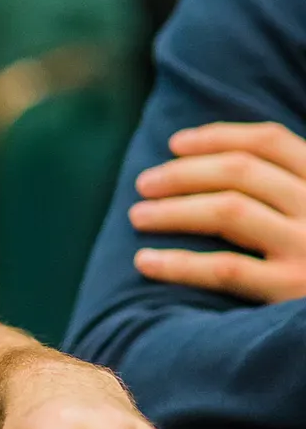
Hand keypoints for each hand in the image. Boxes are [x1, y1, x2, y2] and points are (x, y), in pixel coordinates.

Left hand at [130, 122, 305, 303]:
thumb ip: (290, 189)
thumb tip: (218, 164)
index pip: (270, 141)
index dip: (217, 137)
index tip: (175, 144)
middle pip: (241, 172)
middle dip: (184, 173)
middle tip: (144, 184)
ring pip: (228, 210)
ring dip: (173, 209)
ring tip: (138, 216)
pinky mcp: (292, 291)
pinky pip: (225, 269)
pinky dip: (179, 263)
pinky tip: (145, 262)